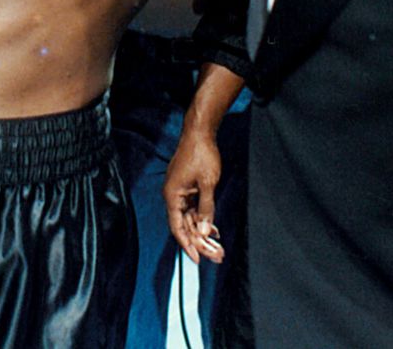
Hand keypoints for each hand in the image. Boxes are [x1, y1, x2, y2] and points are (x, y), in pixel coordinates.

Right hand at [164, 123, 224, 263]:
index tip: (198, 259)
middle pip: (186, 226)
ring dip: (204, 233)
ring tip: (219, 248)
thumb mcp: (208, 184)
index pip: (178, 228)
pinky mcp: (187, 188)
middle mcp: (173, 196)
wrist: (200, 133)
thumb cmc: (201, 154)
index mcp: (173, 195)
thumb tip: (204, 231)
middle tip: (217, 256)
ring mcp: (180, 192)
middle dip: (201, 242)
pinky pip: (194, 210)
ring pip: (191, 219)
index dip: (187, 245)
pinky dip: (204, 220)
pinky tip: (214, 230)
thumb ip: (206, 209)